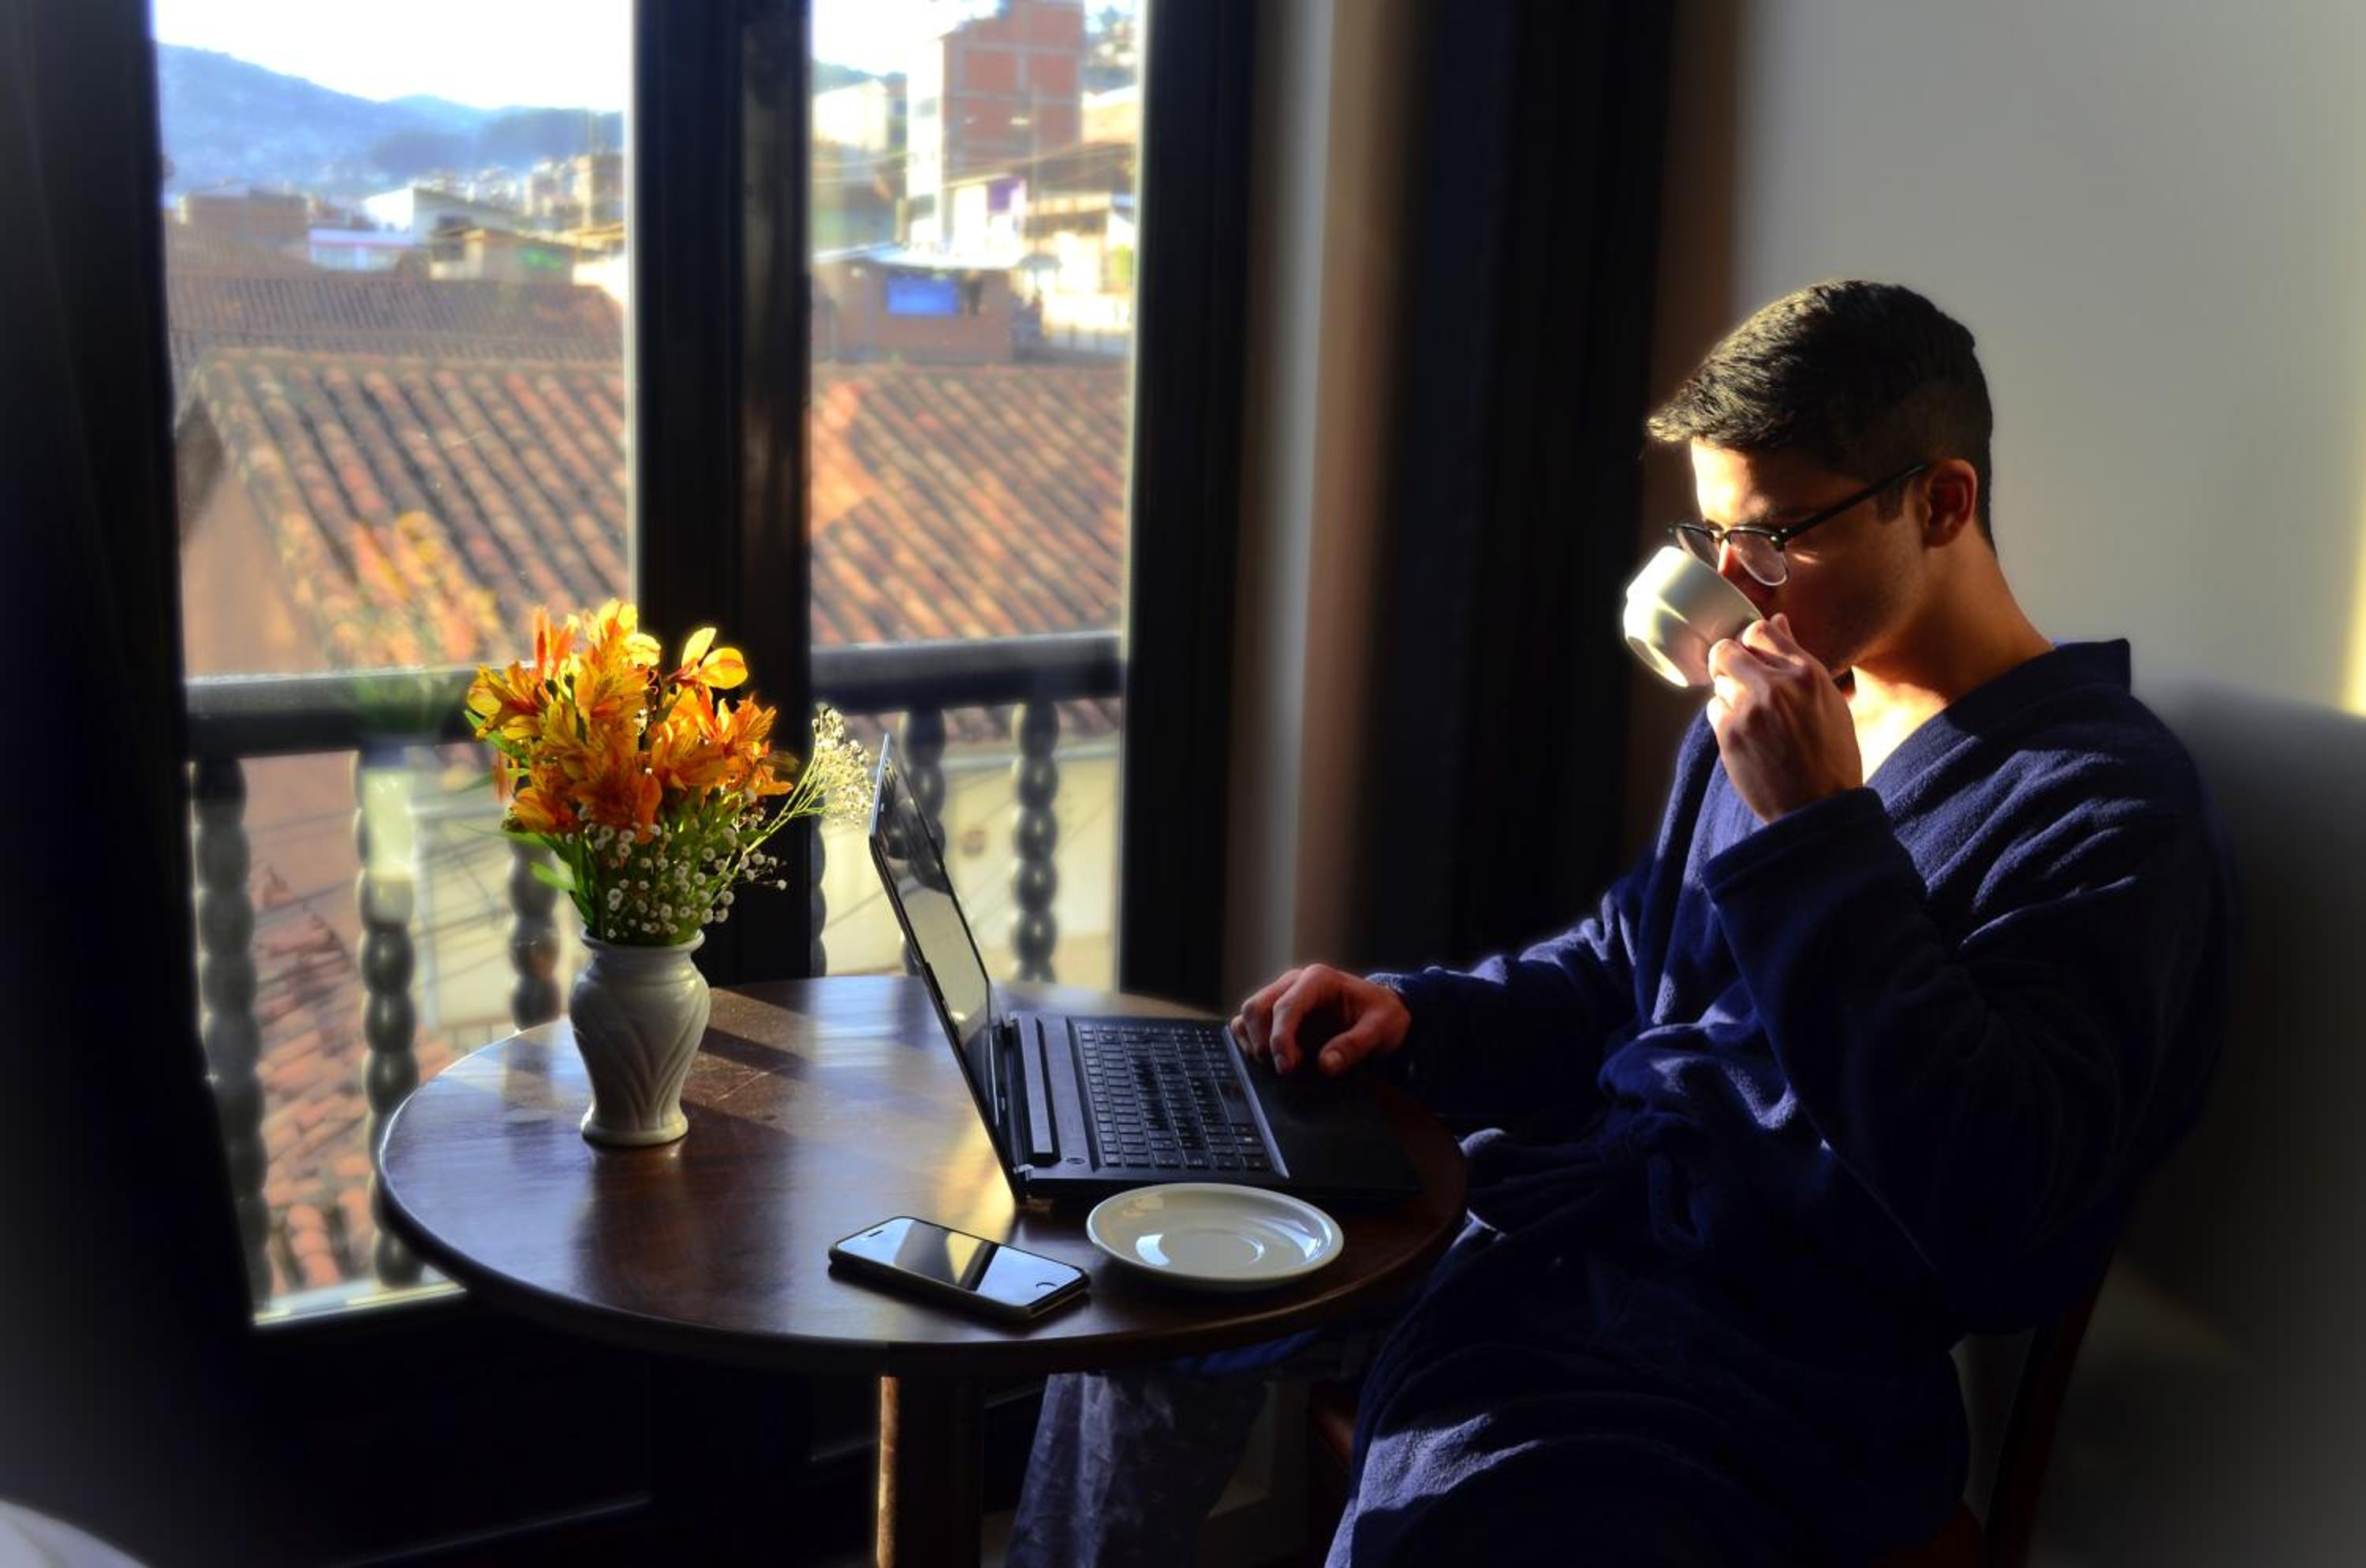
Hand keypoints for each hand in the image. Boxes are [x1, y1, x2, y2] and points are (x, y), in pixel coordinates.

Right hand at [1230, 964, 1410, 1076]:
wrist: (1380, 1013)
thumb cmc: (1382, 1015)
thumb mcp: (1382, 1028)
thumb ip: (1354, 1045)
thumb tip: (1325, 1064)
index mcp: (1319, 979)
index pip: (1286, 1006)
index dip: (1280, 1038)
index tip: (1286, 1067)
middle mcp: (1293, 983)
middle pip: (1256, 1008)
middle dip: (1264, 1043)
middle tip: (1286, 1070)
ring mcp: (1280, 996)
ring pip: (1247, 1016)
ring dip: (1255, 1044)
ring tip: (1281, 1066)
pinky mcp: (1275, 1013)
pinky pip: (1247, 1025)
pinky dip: (1251, 1044)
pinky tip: (1273, 1060)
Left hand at [1705, 613, 1862, 822]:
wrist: (1819, 807)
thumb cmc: (1831, 755)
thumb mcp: (1830, 700)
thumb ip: (1799, 660)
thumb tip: (1778, 623)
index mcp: (1806, 673)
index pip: (1759, 630)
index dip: (1750, 643)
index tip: (1752, 657)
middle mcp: (1776, 685)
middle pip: (1726, 650)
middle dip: (1728, 663)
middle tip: (1737, 680)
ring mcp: (1749, 709)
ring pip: (1718, 681)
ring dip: (1728, 694)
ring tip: (1751, 717)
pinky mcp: (1730, 734)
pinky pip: (1713, 709)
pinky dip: (1724, 718)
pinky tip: (1745, 735)